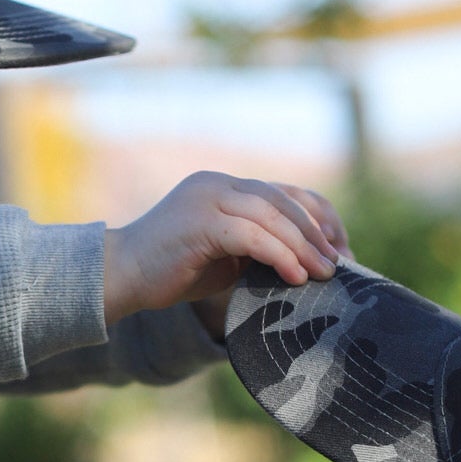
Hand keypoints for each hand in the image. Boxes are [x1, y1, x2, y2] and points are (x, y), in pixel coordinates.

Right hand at [103, 175, 344, 322]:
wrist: (119, 277)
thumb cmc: (171, 272)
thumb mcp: (225, 257)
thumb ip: (258, 248)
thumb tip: (307, 263)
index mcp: (226, 187)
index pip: (285, 192)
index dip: (319, 218)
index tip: (339, 249)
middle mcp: (219, 184)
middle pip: (284, 199)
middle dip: (318, 233)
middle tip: (340, 263)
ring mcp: (208, 198)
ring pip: (272, 215)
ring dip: (304, 246)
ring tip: (325, 273)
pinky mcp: (200, 221)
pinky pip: (252, 235)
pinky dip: (280, 255)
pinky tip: (296, 276)